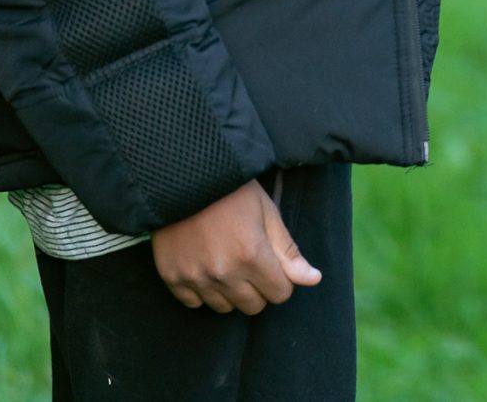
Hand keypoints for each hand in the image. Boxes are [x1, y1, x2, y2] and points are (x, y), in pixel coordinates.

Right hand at [151, 179, 321, 314]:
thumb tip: (314, 280)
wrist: (185, 179)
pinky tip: (204, 268)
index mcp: (252, 256)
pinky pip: (194, 303)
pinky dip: (202, 292)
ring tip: (226, 264)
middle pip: (253, 306)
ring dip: (230, 292)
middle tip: (250, 263)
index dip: (281, 280)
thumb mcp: (268, 215)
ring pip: (224, 308)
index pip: (279, 294)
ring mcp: (196, 278)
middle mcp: (224, 273)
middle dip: (259, 289)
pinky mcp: (173, 279)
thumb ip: (289, 252)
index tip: (273, 265)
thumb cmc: (233, 193)